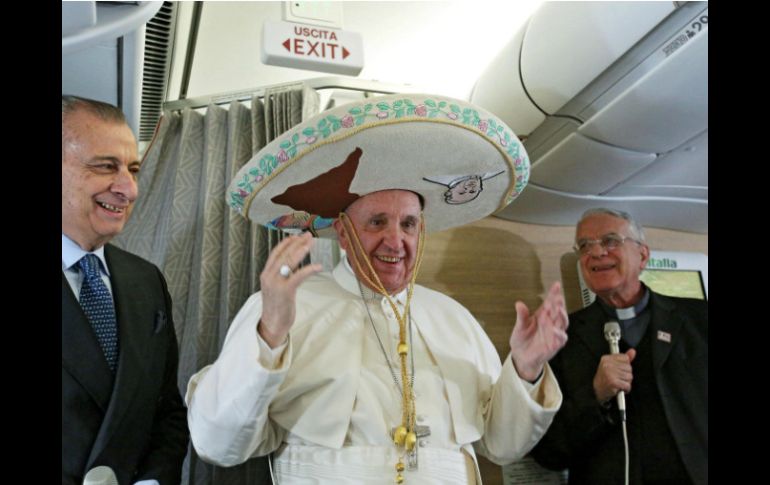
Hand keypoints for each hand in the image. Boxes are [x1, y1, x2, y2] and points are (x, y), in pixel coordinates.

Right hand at [258, 232, 322, 347]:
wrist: (272, 324)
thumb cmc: (276, 307)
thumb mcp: (275, 287)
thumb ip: (281, 275)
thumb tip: (293, 264)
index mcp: (266, 274)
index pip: (276, 253)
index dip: (287, 242)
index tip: (297, 236)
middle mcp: (269, 276)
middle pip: (284, 254)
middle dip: (297, 243)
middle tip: (308, 236)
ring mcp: (276, 283)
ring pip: (289, 261)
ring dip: (301, 250)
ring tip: (311, 243)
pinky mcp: (285, 291)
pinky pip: (298, 276)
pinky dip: (309, 269)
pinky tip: (318, 266)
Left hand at [509, 281, 568, 381]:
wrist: (521, 356)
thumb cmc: (522, 339)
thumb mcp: (519, 326)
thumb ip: (521, 316)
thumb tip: (519, 304)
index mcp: (543, 315)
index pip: (550, 302)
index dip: (554, 294)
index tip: (556, 285)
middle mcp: (550, 323)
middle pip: (558, 311)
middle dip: (559, 304)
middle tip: (557, 297)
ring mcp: (554, 333)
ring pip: (563, 323)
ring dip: (562, 316)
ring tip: (558, 310)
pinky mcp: (554, 345)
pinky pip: (560, 340)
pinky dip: (559, 335)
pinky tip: (556, 331)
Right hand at [593, 348, 635, 403]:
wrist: (596, 391)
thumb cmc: (605, 378)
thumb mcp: (612, 366)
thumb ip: (623, 359)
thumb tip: (633, 351)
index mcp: (606, 359)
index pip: (625, 358)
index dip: (624, 366)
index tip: (619, 370)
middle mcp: (607, 365)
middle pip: (629, 368)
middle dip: (626, 375)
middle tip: (618, 378)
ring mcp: (610, 373)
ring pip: (630, 377)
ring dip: (626, 382)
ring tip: (619, 383)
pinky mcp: (613, 383)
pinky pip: (628, 385)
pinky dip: (626, 389)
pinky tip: (619, 388)